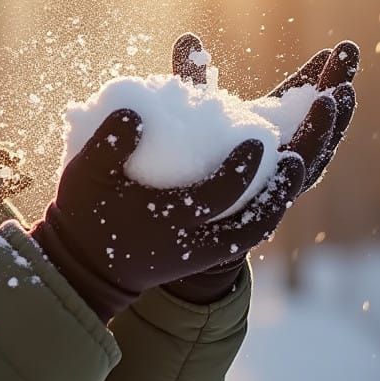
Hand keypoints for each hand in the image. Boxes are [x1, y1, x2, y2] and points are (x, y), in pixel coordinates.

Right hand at [30, 110, 303, 320]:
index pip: (217, 196)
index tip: (255, 139)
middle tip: (293, 155)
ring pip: (254, 231)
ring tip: (294, 167)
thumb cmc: (85, 214)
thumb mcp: (86, 175)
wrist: (85, 267)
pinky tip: (273, 188)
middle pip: (253, 223)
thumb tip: (134, 113)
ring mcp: (202, 254)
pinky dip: (262, 213)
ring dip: (277, 201)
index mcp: (168, 221)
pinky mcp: (204, 256)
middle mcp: (194, 244)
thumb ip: (108, 144)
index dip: (240, 169)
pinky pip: (243, 236)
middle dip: (276, 188)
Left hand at [173, 33, 358, 193]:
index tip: (339, 47)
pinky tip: (313, 143)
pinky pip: (292, 184)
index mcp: (272, 125)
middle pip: (320, 117)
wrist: (179, 219)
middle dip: (337, 85)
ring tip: (338, 92)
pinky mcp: (267, 203)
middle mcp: (283, 150)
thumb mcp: (194, 113)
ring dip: (330, 123)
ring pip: (317, 150)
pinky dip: (305, 163)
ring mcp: (279, 177)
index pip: (306, 95)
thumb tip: (188, 36)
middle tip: (348, 54)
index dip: (323, 72)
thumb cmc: (189, 159)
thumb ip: (193, 76)